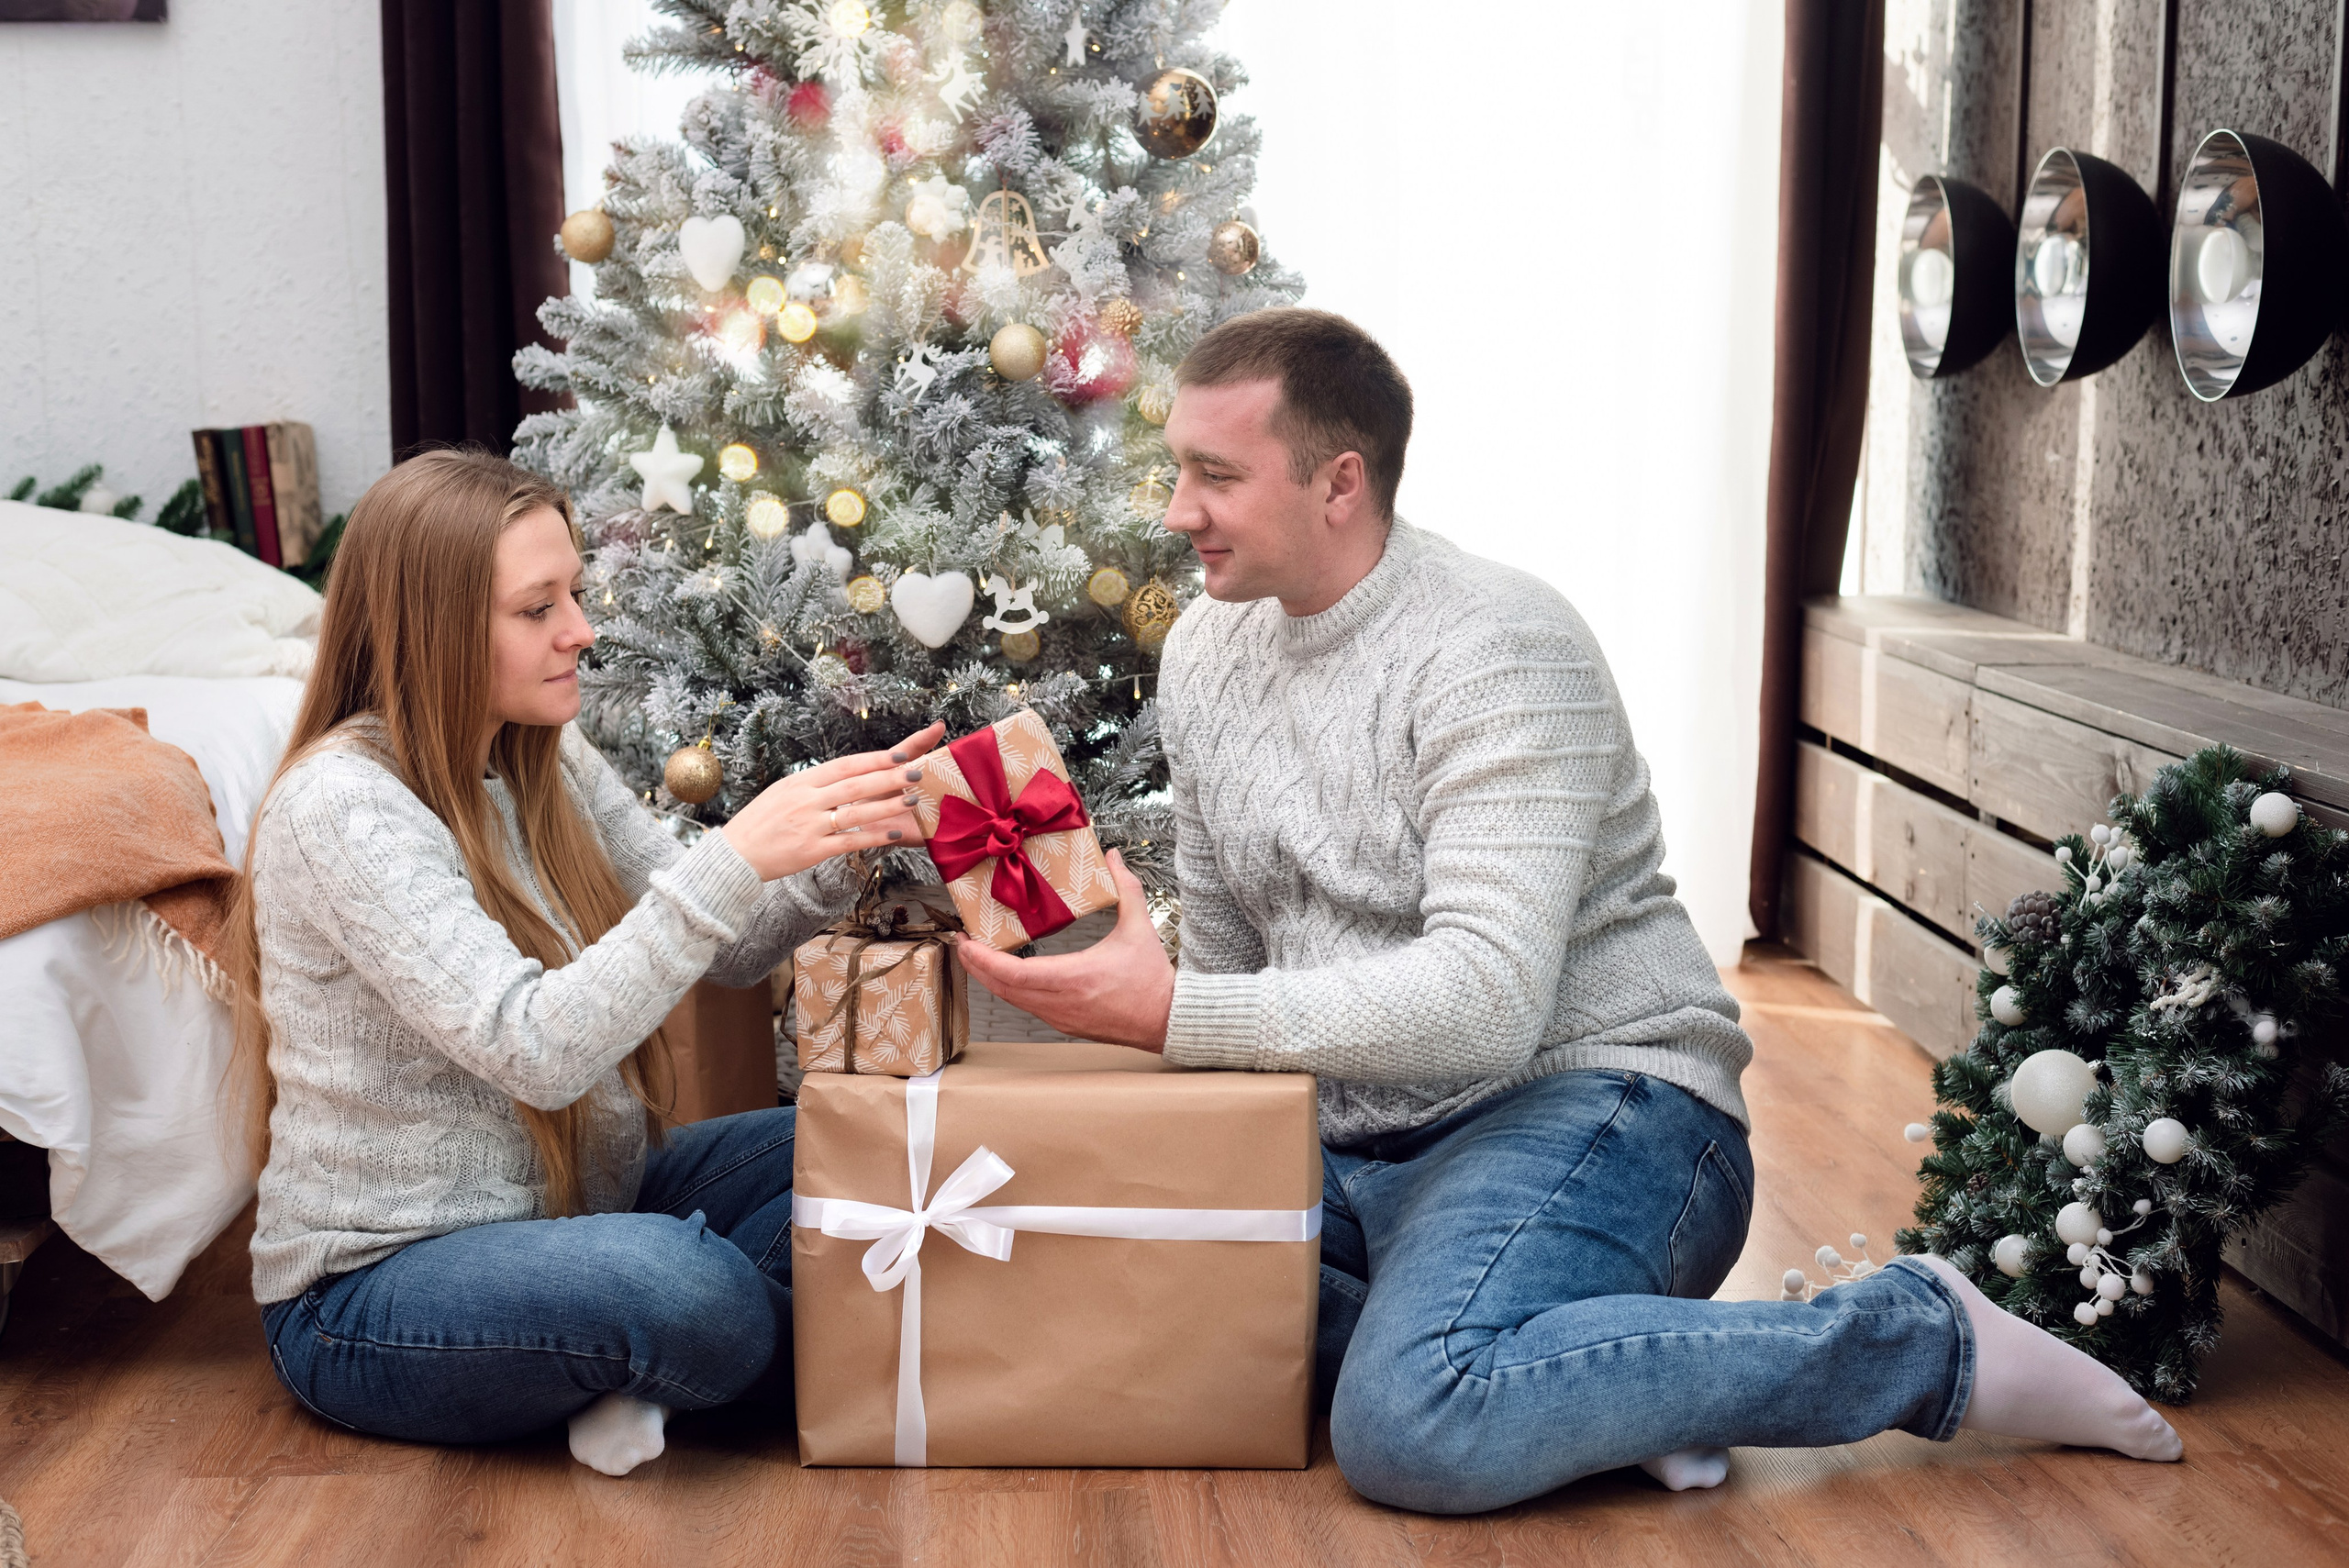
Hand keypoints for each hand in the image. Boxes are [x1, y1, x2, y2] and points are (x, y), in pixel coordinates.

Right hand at [718, 722, 944, 880]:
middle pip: (855, 784)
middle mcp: (806, 800)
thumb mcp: (782, 793)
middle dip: (889, 777)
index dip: (874, 759)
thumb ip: (812, 785)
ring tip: (912, 799)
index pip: (844, 765)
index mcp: (800, 782)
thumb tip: (842, 775)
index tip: (900, 755)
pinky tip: (894, 835)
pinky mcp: (811, 850)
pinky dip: (873, 838)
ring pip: (856, 811)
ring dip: (888, 805)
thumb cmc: (759, 823)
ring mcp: (809, 825)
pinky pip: (849, 842)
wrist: (734, 855)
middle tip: (917, 773)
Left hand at [952, 850, 1174, 1050]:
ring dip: (991, 979)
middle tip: (962, 943)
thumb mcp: (1139, 928)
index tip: (966, 942)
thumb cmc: (1152, 980)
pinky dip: (1010, 990)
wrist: (1167, 1019)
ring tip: (978, 956)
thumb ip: (1124, 889)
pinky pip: (1027, 1007)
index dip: (983, 959)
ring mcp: (1061, 1017)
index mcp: (1075, 978)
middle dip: (976, 966)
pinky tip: (1006, 975)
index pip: (1013, 973)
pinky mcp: (1065, 1024)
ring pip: (1012, 1000)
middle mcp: (1061, 1002)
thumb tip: (1112, 858)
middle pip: (1002, 988)